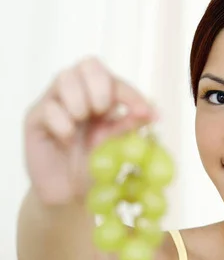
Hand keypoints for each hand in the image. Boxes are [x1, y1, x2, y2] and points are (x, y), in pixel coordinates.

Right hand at [24, 57, 157, 204]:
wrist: (68, 195)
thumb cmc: (92, 168)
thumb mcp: (116, 148)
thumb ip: (129, 127)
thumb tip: (153, 112)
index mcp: (101, 98)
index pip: (114, 81)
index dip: (130, 93)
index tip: (143, 112)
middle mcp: (78, 94)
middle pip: (88, 64)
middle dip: (99, 86)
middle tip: (102, 111)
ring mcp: (54, 103)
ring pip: (64, 77)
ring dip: (78, 100)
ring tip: (80, 123)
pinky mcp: (35, 118)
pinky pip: (48, 107)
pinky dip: (62, 123)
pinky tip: (66, 139)